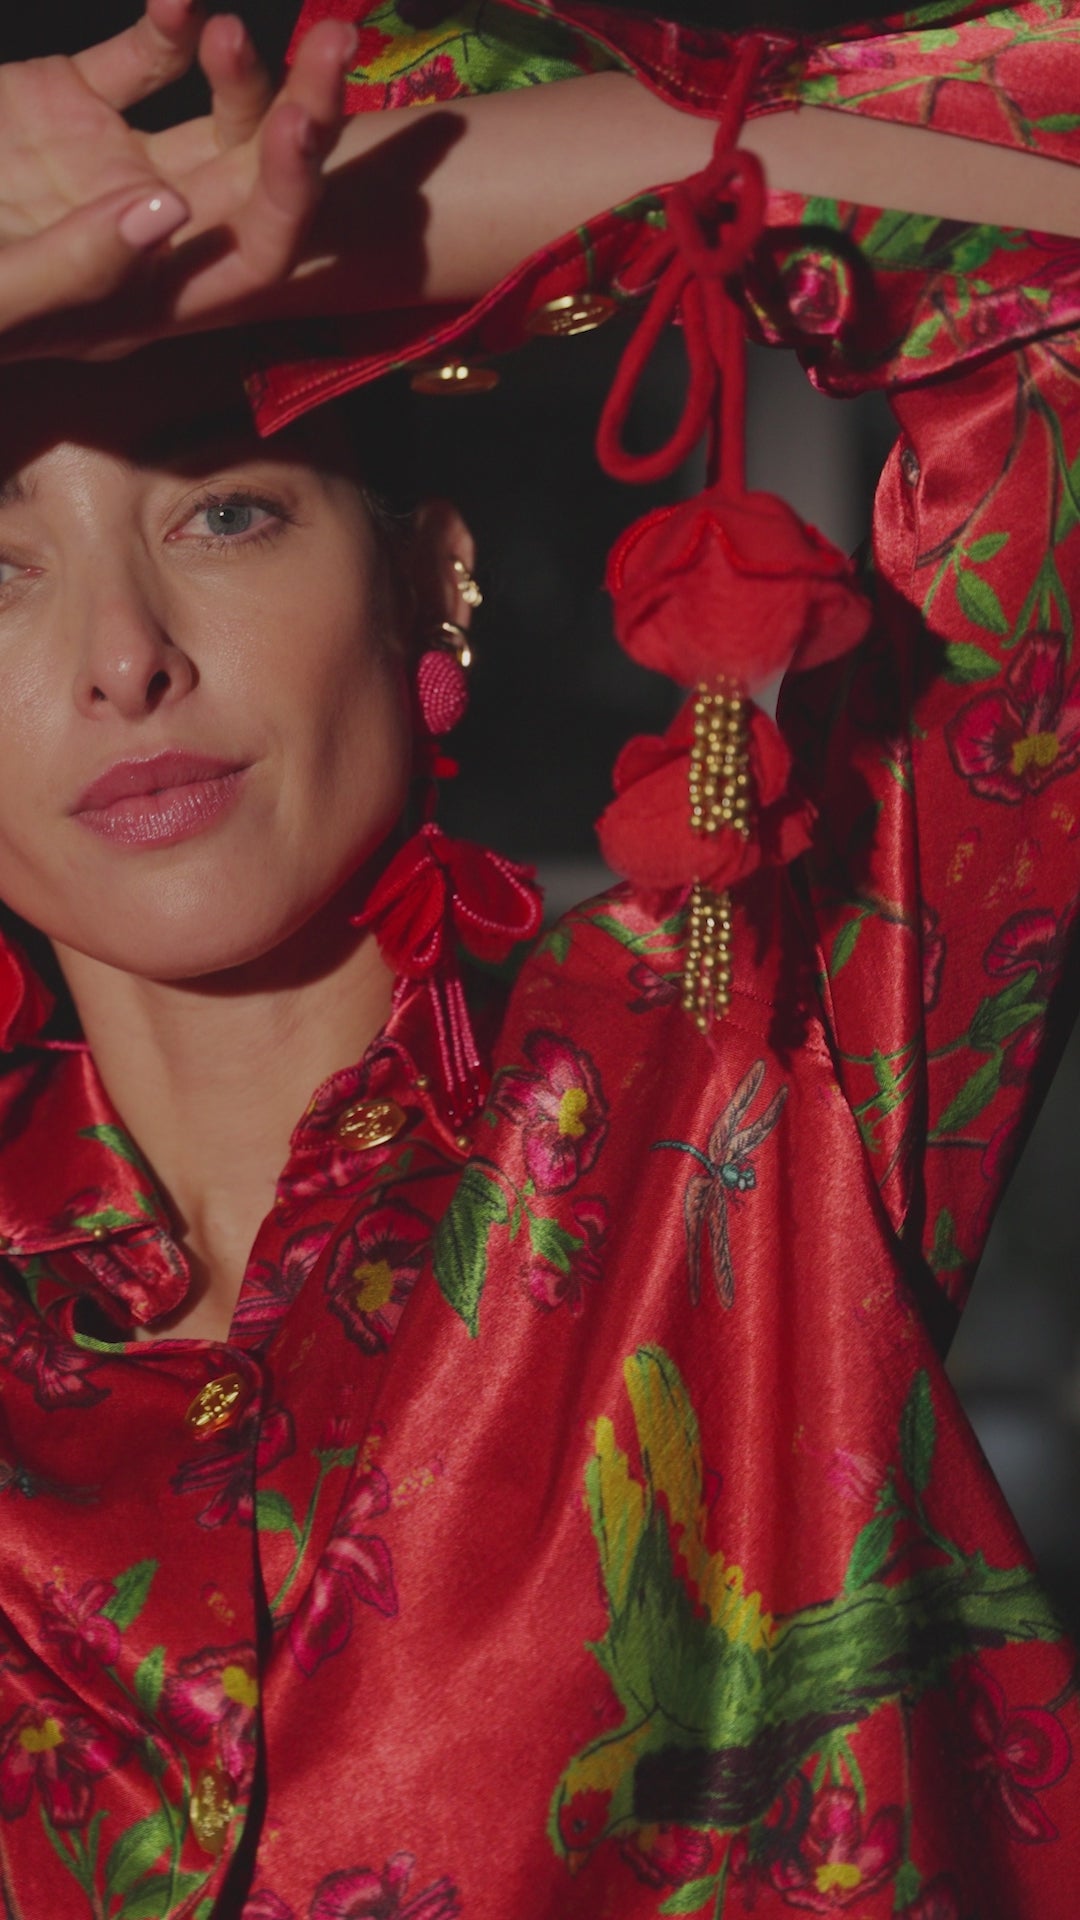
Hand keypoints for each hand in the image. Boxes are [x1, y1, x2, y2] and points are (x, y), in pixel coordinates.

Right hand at [0, 3, 356, 358]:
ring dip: (248, 67)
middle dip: (305, 116)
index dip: (292, 196)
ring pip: (216, 113)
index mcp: (147, 297)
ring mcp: (114, 164)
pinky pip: (143, 59)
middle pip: (259, 179)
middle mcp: (151, 235)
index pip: (254, 256)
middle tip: (334, 51)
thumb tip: (168, 208)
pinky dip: (170, 25)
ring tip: (232, 24)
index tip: (302, 126)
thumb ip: (80, 263)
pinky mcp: (72, 103)